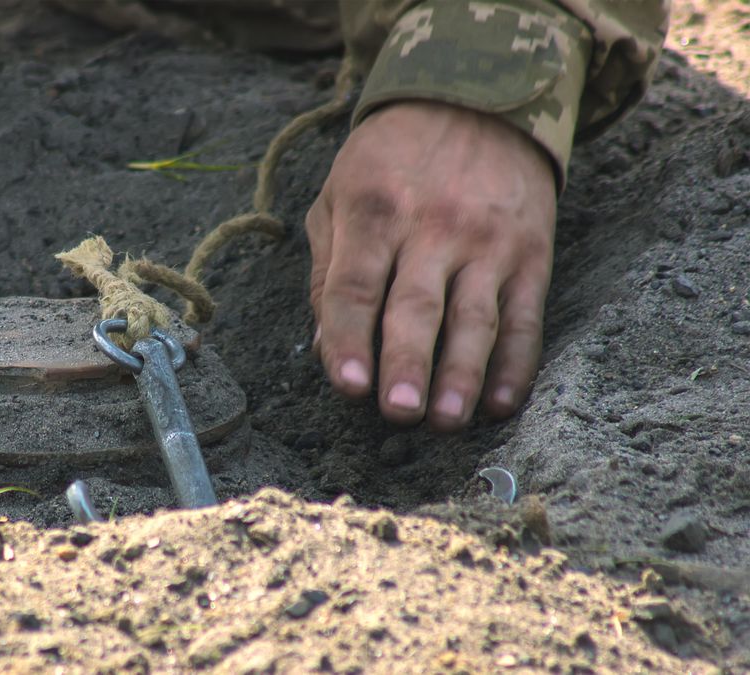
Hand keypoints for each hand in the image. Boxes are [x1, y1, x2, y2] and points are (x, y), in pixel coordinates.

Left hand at [306, 100, 556, 430]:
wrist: (478, 99)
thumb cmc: (389, 162)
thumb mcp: (338, 196)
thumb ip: (328, 273)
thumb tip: (325, 350)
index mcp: (374, 211)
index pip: (356, 287)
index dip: (349, 338)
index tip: (347, 385)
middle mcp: (432, 227)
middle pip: (417, 307)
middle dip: (407, 364)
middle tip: (397, 414)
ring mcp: (487, 242)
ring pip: (475, 319)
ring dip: (461, 375)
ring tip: (445, 421)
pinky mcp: (532, 254)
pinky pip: (525, 317)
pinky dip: (515, 364)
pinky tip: (501, 402)